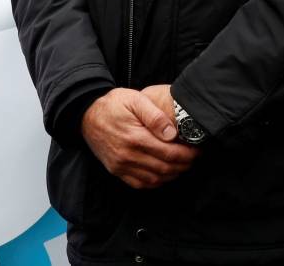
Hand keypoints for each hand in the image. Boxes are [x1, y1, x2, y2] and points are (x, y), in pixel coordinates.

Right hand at [80, 87, 198, 189]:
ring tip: (184, 164)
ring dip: (172, 175)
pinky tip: (165, 173)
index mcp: (135, 138)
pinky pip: (139, 184)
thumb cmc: (113, 104)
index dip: (188, 154)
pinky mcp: (116, 170)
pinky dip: (156, 182)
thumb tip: (172, 133)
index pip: (169, 153)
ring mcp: (121, 166)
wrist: (86, 115)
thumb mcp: (135, 100)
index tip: (198, 150)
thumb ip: (155, 116)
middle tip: (195, 157)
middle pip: (164, 169)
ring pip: (154, 179)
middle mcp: (127, 156)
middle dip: (184, 165)